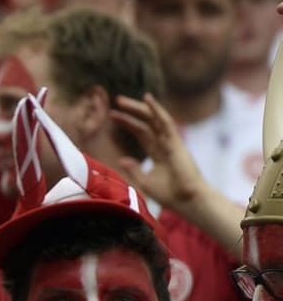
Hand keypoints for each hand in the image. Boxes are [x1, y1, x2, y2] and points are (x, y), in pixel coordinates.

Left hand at [112, 93, 206, 212]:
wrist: (188, 201)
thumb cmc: (171, 194)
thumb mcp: (145, 181)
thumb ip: (134, 169)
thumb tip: (122, 159)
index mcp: (157, 152)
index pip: (140, 132)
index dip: (127, 123)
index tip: (113, 115)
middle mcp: (163, 143)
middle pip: (145, 122)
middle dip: (131, 111)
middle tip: (116, 100)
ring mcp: (170, 141)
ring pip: (154, 118)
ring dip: (139, 107)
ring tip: (121, 100)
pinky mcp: (176, 142)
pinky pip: (165, 122)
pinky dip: (157, 110)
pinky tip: (147, 99)